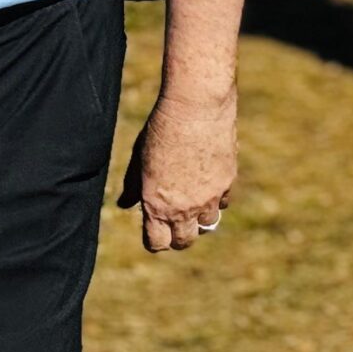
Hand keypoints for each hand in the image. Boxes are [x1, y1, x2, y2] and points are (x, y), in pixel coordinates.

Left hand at [118, 91, 236, 252]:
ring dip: (200, 217)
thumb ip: (134, 186)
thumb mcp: (139, 159)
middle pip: (184, 241)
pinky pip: (223, 203)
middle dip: (178, 235)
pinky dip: (216, 199)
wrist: (196, 107)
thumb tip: (125, 204)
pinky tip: (208, 181)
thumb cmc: (161, 130)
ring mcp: (209, 198)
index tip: (154, 228)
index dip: (155, 239)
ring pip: (208, 225)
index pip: (157, 243)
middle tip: (174, 220)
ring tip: (193, 201)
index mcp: (157, 206)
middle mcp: (184, 209)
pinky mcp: (227, 183)